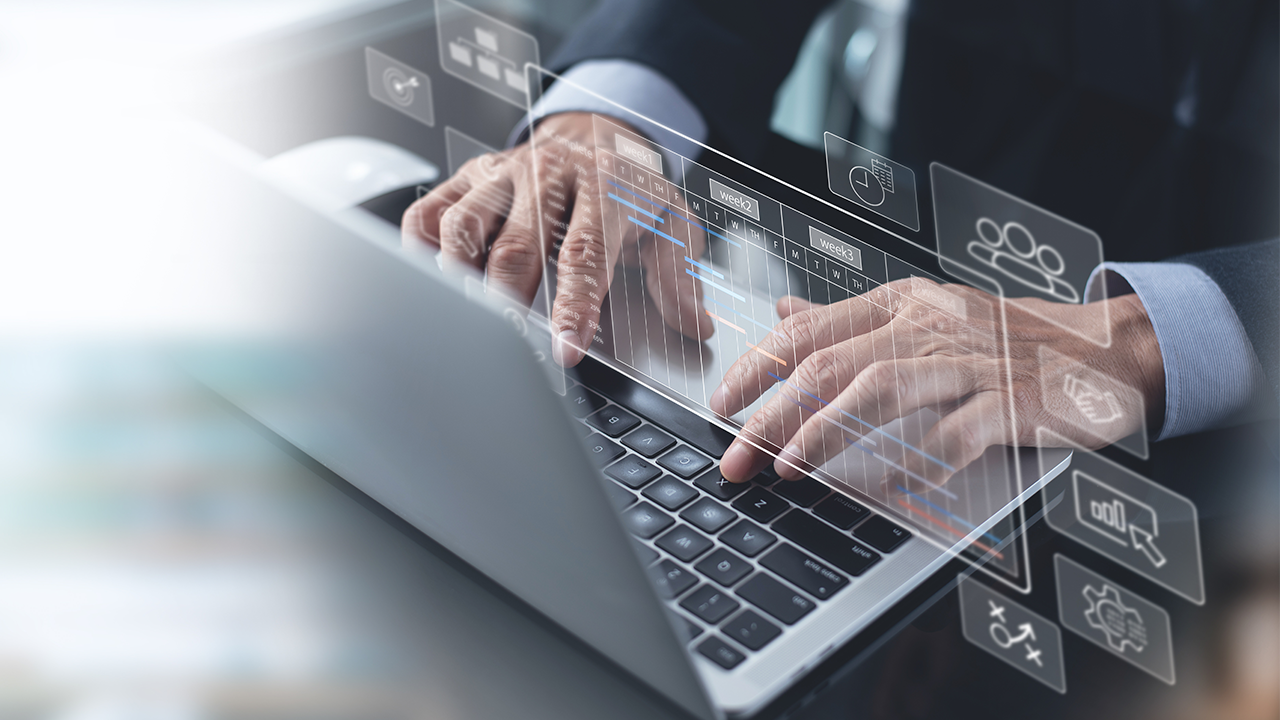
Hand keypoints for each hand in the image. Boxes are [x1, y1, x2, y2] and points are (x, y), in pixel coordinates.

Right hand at [402, 112, 712, 364]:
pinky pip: (428, 213)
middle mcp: (547, 175)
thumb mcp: (670, 223)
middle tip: (505, 350)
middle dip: (507, 303)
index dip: (573, 307)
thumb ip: (679, 274)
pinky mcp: (466, 177)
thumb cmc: (629, 191)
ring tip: (464, 324)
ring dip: (460, 280)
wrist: (597, 133)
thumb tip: (694, 324)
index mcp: (603, 186)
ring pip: (463, 228)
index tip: (564, 350)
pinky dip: (419, 250)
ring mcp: (501, 174)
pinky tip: (431, 283)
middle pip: (516, 247)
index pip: (584, 254)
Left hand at [709, 278, 1163, 488]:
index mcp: (899, 304)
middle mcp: (928, 326)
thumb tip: (781, 310)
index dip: (757, 367)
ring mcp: (970, 362)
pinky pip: (955, 432)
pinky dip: (917, 460)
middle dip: (773, 414)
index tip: (722, 406)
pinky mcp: (1012, 402)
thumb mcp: (920, 314)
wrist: (1102, 349)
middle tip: (737, 457)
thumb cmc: (1002, 337)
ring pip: (881, 390)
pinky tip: (886, 485)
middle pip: (832, 365)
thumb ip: (848, 319)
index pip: (808, 330)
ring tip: (789, 468)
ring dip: (827, 432)